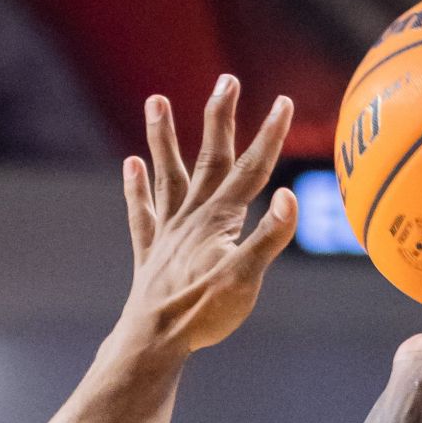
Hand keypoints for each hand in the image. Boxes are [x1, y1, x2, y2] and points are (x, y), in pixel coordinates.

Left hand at [118, 77, 297, 355]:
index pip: (252, 171)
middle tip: (227, 81)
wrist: (154, 341)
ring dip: (163, 139)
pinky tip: (131, 165)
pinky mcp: (151, 255)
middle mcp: (192, 217)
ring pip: (168, 175)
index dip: (270, 136)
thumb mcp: (245, 279)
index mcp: (220, 220)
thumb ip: (268, 238)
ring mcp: (168, 233)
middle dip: (221, 119)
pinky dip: (137, 190)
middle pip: (210, 159)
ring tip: (155, 101)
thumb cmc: (202, 313)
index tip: (284, 102)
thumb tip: (290, 198)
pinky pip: (142, 214)